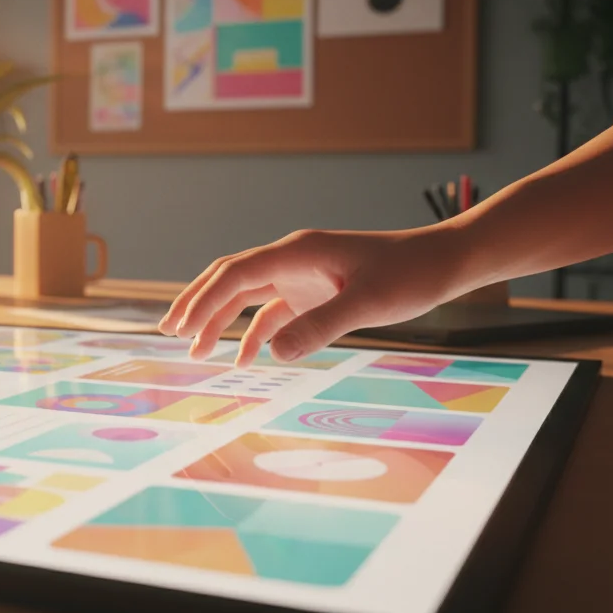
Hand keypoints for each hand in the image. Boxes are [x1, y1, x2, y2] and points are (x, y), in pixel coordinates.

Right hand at [158, 227, 472, 364]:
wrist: (444, 263)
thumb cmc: (411, 275)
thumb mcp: (368, 303)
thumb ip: (321, 327)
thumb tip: (274, 356)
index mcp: (297, 253)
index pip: (236, 274)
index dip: (204, 299)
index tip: (180, 326)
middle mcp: (292, 260)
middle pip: (230, 279)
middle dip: (198, 304)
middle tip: (169, 332)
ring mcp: (301, 276)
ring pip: (246, 296)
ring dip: (220, 320)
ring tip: (195, 351)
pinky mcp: (314, 292)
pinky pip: (272, 312)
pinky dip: (253, 333)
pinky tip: (243, 358)